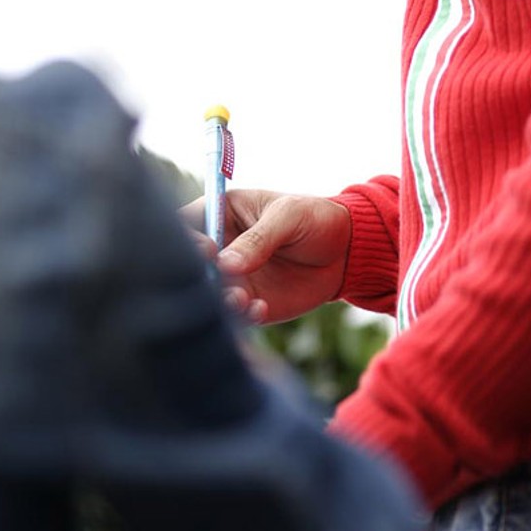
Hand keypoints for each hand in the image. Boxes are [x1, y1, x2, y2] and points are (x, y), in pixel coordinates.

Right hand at [182, 188, 351, 323]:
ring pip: (209, 294)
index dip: (187, 239)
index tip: (209, 251)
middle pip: (189, 265)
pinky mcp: (248, 302)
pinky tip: (260, 309)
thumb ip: (259, 238)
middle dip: (199, 277)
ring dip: (219, 300)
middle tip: (222, 280)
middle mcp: (219, 248)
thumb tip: (226, 264)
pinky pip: (234, 315)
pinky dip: (242, 316)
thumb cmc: (314, 218)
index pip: (185, 225)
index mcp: (221, 213)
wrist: (345, 250)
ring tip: (241, 299)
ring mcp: (232, 278)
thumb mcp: (288, 216)